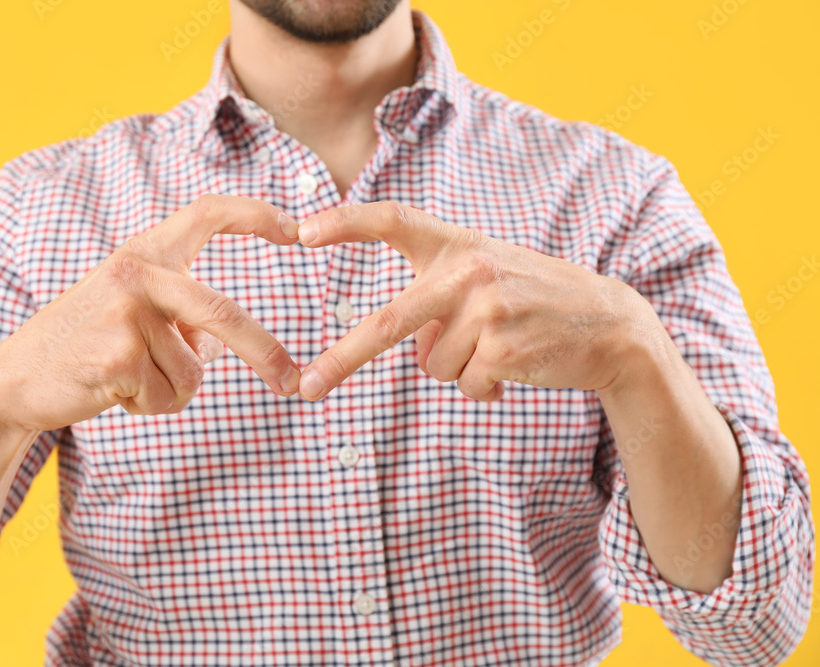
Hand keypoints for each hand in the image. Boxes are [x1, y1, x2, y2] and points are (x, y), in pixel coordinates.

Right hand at [0, 194, 302, 431]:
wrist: (16, 381)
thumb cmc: (84, 346)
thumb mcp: (134, 314)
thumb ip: (182, 317)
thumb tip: (223, 342)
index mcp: (145, 254)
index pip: (207, 214)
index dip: (255, 215)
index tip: (295, 230)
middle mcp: (138, 273)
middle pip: (224, 314)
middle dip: (264, 353)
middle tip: (292, 382)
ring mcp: (127, 313)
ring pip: (194, 370)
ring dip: (170, 389)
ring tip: (126, 378)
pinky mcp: (119, 355)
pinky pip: (168, 394)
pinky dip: (150, 405)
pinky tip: (113, 391)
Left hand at [295, 202, 657, 401]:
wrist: (611, 324)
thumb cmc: (535, 300)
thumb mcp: (488, 276)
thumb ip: (439, 295)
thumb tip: (408, 346)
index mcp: (458, 244)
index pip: (394, 219)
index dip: (345, 222)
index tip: (300, 233)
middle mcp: (468, 270)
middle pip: (386, 324)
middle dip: (341, 360)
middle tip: (306, 387)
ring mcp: (487, 308)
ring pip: (433, 366)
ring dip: (459, 369)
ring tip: (499, 349)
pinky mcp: (504, 347)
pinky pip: (466, 385)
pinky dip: (484, 387)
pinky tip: (515, 367)